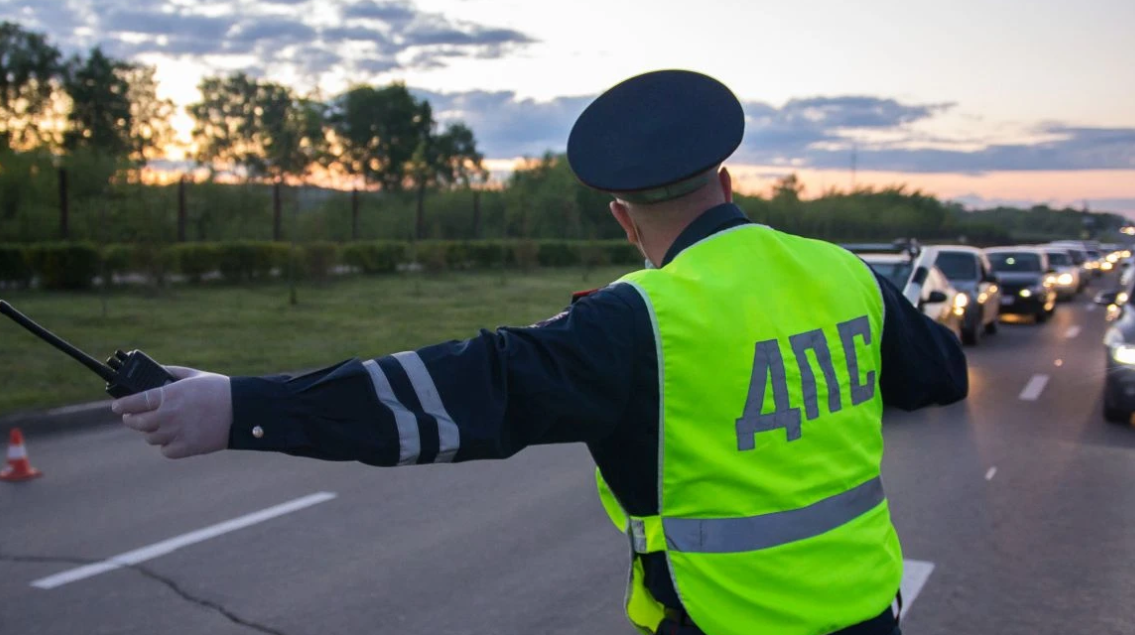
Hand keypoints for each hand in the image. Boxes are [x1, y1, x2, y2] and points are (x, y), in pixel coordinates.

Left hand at [111, 366, 232, 458]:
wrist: (241, 410)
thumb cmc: (218, 389)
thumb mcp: (194, 375)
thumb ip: (171, 373)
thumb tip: (155, 371)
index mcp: (168, 395)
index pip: (133, 402)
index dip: (121, 405)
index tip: (117, 407)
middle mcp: (168, 415)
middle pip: (136, 423)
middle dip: (132, 419)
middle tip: (132, 418)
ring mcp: (176, 433)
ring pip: (150, 438)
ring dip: (152, 432)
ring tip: (159, 426)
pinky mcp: (186, 448)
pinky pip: (165, 450)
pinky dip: (167, 445)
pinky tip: (173, 437)